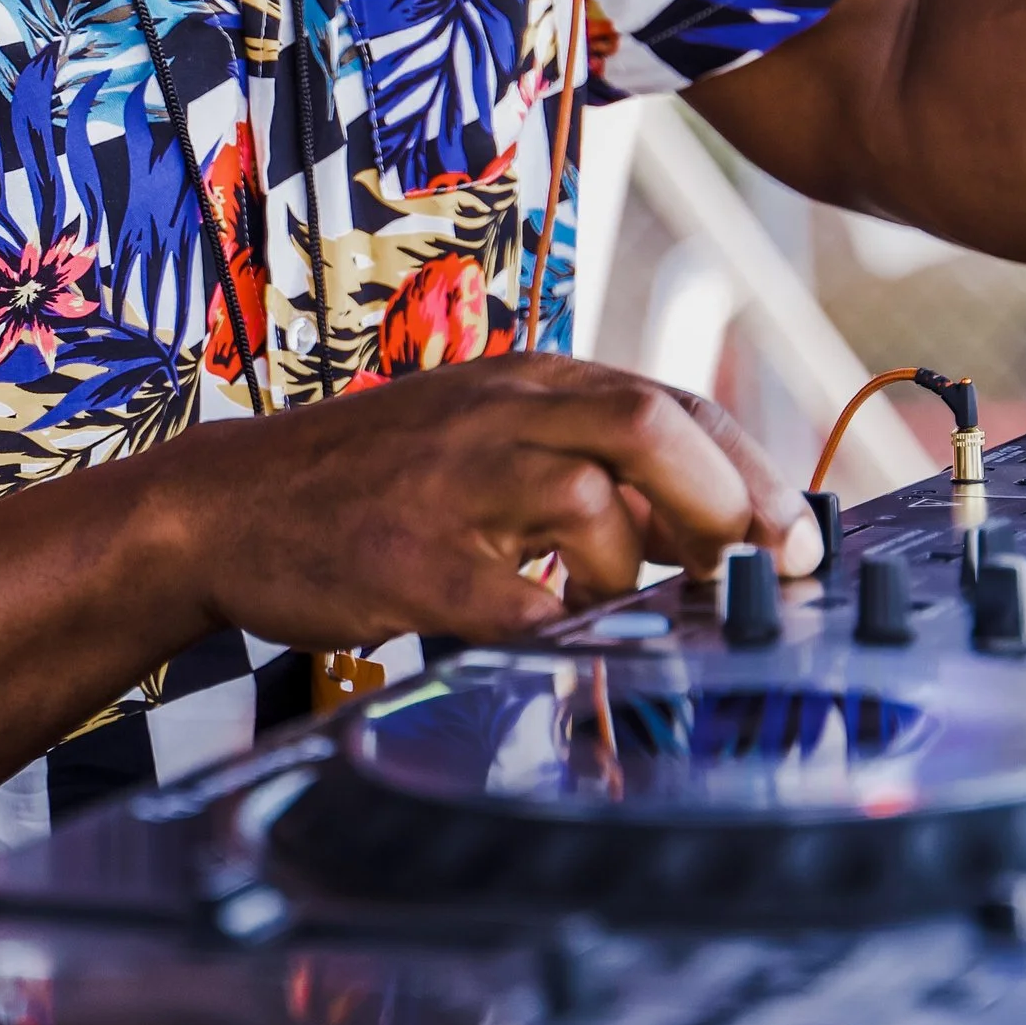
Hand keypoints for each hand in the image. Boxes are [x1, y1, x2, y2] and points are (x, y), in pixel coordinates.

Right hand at [156, 355, 817, 653]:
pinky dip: (560, 628)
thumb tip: (712, 531)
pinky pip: (513, 598)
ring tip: (613, 605)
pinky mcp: (409, 559)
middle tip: (761, 572)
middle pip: (649, 426)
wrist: (226, 505)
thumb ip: (589, 469)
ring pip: (590, 503)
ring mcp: (450, 482)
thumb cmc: (372, 483)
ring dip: (632, 570)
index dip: (750, 471)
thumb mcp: (485, 440)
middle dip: (727, 504)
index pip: (671, 403)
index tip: (799, 537)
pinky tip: (562, 641)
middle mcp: (496, 413)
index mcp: (526, 383)